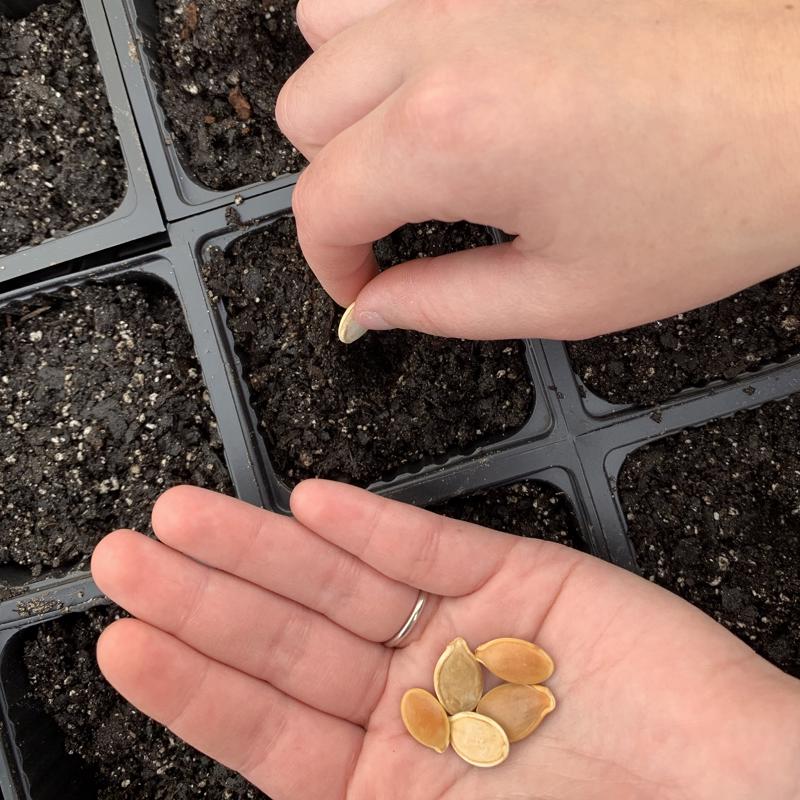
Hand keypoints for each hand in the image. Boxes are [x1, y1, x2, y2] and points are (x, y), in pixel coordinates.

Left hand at [91, 481, 799, 799]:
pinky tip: (315, 506)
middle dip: (202, 597)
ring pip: (344, 581)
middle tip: (126, 557)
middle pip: (290, 639)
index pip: (266, 726)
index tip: (123, 640)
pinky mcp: (520, 578)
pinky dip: (376, 528)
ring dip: (265, 548)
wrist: (745, 792)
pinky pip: (432, 550)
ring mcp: (463, 633)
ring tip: (187, 517)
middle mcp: (415, 700)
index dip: (192, 683)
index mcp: (387, 783)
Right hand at [276, 0, 799, 339]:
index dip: (330, 266)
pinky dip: (388, 37)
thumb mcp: (564, 296)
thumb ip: (441, 307)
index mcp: (447, 135)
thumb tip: (376, 307)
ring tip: (406, 148)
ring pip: (327, 28)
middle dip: (333, 187)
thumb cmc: (714, 201)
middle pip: (304, 111)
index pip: (319, 205)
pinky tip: (438, 82)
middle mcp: (441, 39)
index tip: (365, 290)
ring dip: (346, 99)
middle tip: (391, 230)